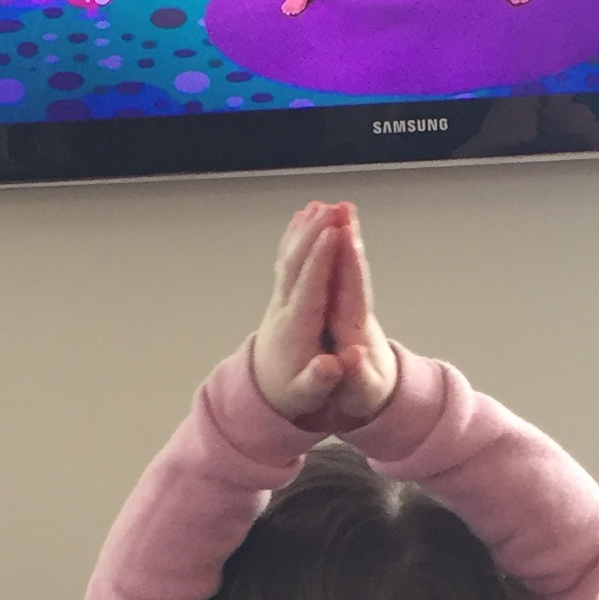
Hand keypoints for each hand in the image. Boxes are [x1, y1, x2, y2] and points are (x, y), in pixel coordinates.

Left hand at [250, 203, 395, 431]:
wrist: (263, 391)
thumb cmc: (290, 392)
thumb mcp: (306, 395)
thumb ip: (319, 379)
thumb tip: (331, 365)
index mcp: (297, 328)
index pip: (308, 287)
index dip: (320, 260)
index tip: (333, 234)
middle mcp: (285, 307)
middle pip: (298, 264)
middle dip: (315, 233)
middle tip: (335, 208)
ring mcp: (280, 298)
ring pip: (290, 255)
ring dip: (306, 229)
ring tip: (324, 204)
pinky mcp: (282, 295)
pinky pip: (288, 258)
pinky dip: (296, 235)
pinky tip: (305, 216)